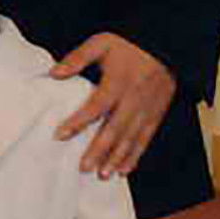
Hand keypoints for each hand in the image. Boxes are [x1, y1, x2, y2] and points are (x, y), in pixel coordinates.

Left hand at [50, 32, 176, 179]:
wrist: (166, 45)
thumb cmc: (128, 45)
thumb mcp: (101, 43)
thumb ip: (77, 58)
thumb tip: (53, 73)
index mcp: (118, 82)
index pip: (96, 106)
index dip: (78, 121)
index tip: (59, 135)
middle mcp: (134, 99)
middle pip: (116, 128)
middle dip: (100, 150)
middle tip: (84, 167)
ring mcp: (148, 108)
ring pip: (132, 138)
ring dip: (118, 158)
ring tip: (104, 175)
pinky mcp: (157, 114)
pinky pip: (147, 138)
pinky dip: (136, 155)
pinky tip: (125, 169)